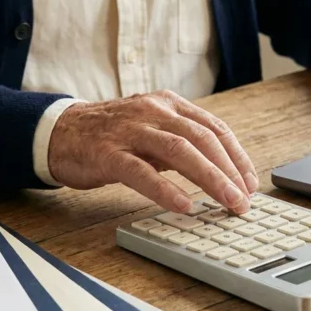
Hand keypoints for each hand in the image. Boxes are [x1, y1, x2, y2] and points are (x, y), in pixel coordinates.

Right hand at [46, 90, 257, 214]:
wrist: (59, 132)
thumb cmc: (111, 136)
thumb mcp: (152, 131)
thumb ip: (182, 145)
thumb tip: (221, 173)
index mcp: (168, 104)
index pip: (214, 129)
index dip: (237, 157)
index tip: (251, 183)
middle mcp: (153, 111)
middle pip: (203, 139)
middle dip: (230, 171)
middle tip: (245, 200)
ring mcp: (130, 131)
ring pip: (180, 151)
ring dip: (210, 179)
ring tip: (227, 202)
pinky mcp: (108, 153)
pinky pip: (142, 172)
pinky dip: (166, 189)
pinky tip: (184, 205)